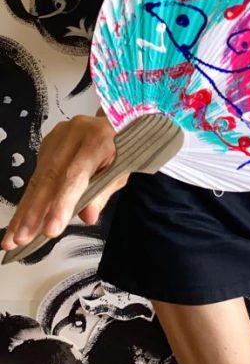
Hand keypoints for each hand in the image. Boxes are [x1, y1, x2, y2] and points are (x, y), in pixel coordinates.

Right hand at [1, 114, 127, 251]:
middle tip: (23, 238)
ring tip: (15, 235)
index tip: (51, 229)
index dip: (62, 203)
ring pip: (39, 176)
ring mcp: (59, 135)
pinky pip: (37, 173)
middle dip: (35, 211)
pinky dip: (29, 198)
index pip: (76, 174)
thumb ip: (103, 193)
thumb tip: (87, 216)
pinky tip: (21, 218)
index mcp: (98, 137)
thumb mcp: (121, 172)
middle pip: (51, 175)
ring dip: (26, 209)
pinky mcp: (48, 142)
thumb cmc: (120, 150)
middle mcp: (76, 132)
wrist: (117, 125)